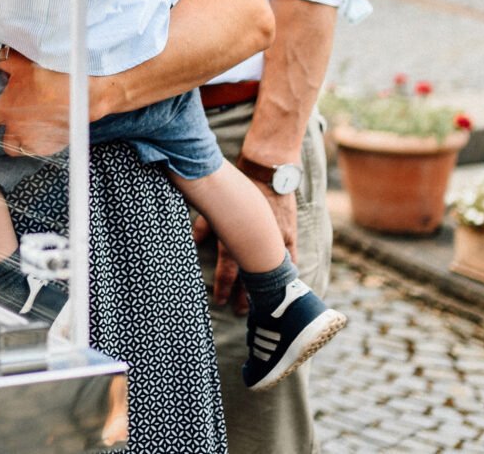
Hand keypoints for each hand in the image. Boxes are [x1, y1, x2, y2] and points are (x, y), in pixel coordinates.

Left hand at [0, 48, 69, 158]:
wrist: (79, 86)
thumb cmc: (47, 72)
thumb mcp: (19, 62)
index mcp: (4, 109)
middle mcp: (16, 128)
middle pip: (7, 145)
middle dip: (10, 139)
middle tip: (18, 129)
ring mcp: (34, 139)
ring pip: (24, 150)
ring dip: (25, 144)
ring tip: (35, 132)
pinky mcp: (51, 145)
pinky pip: (42, 151)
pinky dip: (43, 144)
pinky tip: (50, 132)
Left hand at [206, 180, 297, 310]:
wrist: (267, 170)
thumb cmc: (238, 184)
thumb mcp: (216, 203)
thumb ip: (205, 224)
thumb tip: (192, 240)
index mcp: (236, 235)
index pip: (228, 269)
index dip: (222, 287)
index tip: (219, 301)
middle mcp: (256, 241)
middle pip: (250, 276)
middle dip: (245, 296)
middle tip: (241, 313)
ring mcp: (276, 239)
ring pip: (271, 272)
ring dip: (268, 289)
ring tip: (266, 306)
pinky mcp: (289, 233)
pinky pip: (291, 258)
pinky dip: (289, 271)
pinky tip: (288, 285)